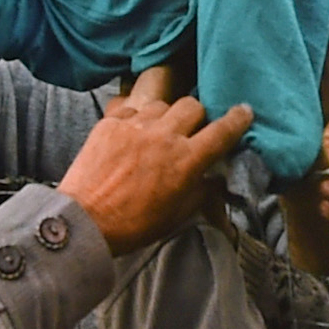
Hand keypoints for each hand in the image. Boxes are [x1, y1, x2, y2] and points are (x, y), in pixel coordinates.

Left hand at [55, 73, 252, 256]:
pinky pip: (132, 108)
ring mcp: (136, 125)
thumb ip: (202, 191)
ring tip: (158, 132)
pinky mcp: (111, 122)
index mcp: (186, 160)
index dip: (237, 119)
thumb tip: (216, 176)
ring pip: (163, 104)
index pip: (222, 131)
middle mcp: (164, 136)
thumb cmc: (134, 225)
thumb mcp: (178, 214)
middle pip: (193, 106)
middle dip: (197, 117)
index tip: (244, 111)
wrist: (84, 221)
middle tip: (191, 130)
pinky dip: (137, 118)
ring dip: (166, 116)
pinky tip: (133, 133)